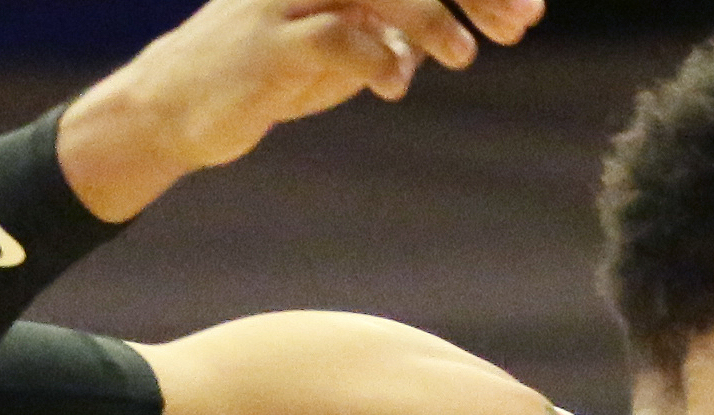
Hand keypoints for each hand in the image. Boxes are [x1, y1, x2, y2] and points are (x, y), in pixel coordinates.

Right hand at [66, 0, 539, 211]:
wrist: (185, 106)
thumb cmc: (277, 67)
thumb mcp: (353, 41)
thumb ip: (408, 26)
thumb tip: (485, 22)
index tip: (528, 12)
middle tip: (518, 26)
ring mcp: (284, 0)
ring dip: (431, 18)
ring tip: (465, 57)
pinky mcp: (265, 43)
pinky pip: (334, 37)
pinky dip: (375, 57)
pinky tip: (394, 82)